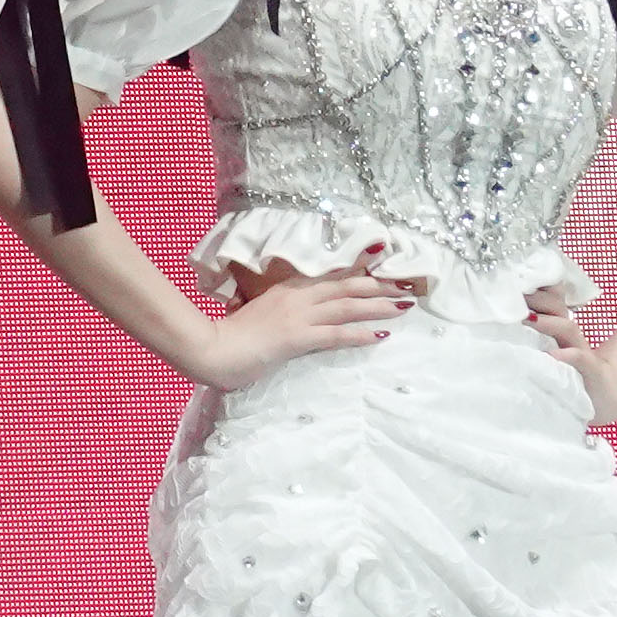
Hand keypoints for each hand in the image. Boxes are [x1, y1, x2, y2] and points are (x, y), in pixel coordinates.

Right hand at [191, 259, 412, 390]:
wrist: (211, 349)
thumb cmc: (229, 335)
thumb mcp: (257, 314)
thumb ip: (276, 311)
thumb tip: (291, 316)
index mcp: (286, 288)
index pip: (330, 276)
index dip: (358, 271)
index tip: (382, 268)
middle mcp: (296, 296)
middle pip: (346, 286)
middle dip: (378, 285)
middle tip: (404, 285)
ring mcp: (298, 316)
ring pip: (346, 305)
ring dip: (377, 305)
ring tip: (402, 305)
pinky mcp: (297, 338)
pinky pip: (336, 335)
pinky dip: (360, 334)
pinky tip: (380, 335)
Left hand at [525, 285, 616, 425]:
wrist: (607, 396)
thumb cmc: (570, 375)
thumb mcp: (548, 354)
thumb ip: (531, 338)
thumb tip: (501, 326)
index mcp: (559, 330)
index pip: (549, 301)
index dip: (536, 288)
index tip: (514, 279)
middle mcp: (570, 338)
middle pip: (557, 309)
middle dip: (537, 299)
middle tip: (513, 295)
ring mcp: (580, 354)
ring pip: (567, 329)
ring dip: (548, 322)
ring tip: (528, 319)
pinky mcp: (592, 372)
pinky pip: (581, 360)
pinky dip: (568, 355)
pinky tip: (553, 355)